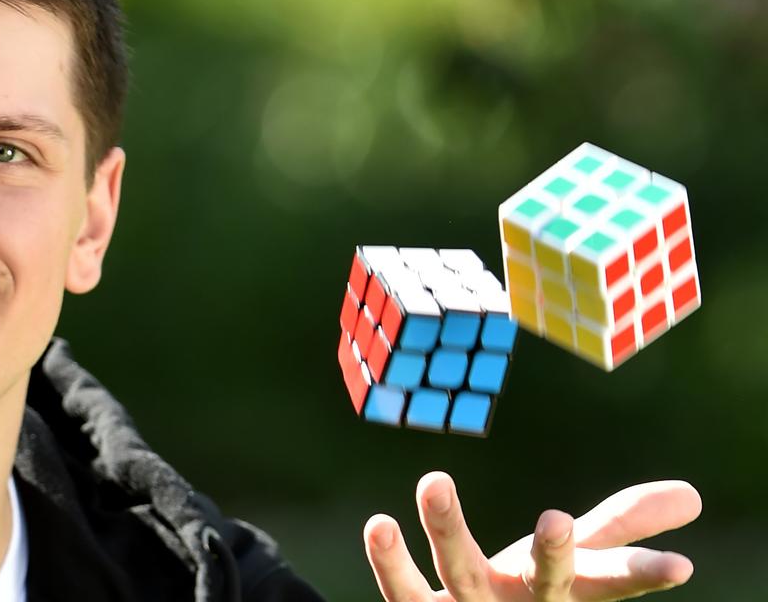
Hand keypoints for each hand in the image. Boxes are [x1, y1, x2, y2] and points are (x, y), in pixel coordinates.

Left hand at [364, 471, 700, 600]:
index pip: (610, 580)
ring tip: (434, 480)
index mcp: (563, 590)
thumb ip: (621, 526)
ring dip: (447, 530)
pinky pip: (402, 594)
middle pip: (541, 584)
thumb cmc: (528, 597)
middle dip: (552, 557)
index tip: (679, 567)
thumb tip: (691, 495)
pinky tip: (379, 523)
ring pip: (459, 576)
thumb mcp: (576, 565)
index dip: (641, 573)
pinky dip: (390, 564)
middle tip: (557, 520)